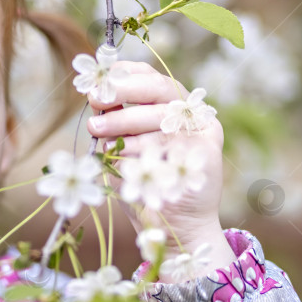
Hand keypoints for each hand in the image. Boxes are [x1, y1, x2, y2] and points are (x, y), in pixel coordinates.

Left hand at [85, 60, 235, 281]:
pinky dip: (140, 149)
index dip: (124, 73)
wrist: (175, 227)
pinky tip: (121, 156)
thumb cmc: (145, 183)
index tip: (99, 80)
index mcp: (170, 104)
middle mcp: (189, 113)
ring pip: (158, 116)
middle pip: (158, 88)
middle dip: (122, 90)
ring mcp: (201, 131)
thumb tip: (94, 95)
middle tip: (94, 99)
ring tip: (97, 131)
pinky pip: (168, 143)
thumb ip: (114, 121)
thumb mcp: (123, 147)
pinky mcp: (206, 151)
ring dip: (122, 122)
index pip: (150, 76)